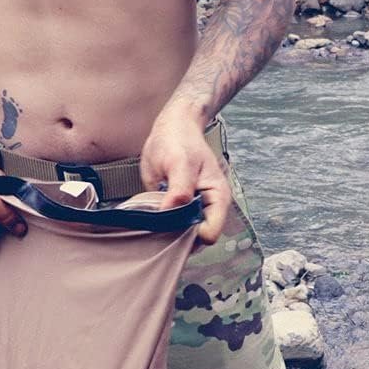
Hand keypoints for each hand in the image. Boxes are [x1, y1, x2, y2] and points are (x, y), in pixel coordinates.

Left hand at [141, 111, 230, 243]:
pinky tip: (151, 214)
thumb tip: (172, 215)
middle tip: (157, 222)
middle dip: (177, 236)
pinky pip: (169, 226)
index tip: (171, 224)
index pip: (210, 234)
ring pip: (181, 236)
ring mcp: (192, 210)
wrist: (172, 128)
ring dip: (166, 231)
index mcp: (217, 199)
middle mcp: (207, 208)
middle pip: (196, 240)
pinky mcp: (177, 209)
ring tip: (153, 216)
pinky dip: (160, 225)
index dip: (191, 234)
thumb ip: (179, 191)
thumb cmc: (180, 141)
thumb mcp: (180, 163)